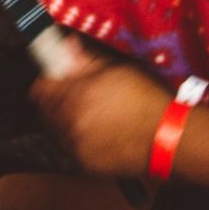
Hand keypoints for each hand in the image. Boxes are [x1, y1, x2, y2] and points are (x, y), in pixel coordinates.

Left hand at [30, 60, 169, 177]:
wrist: (169, 138)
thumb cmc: (147, 102)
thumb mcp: (116, 72)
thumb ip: (85, 60)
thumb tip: (66, 45)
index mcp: (73, 96)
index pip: (39, 88)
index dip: (48, 81)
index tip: (56, 79)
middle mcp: (69, 123)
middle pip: (45, 110)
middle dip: (56, 101)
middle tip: (76, 97)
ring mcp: (75, 146)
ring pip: (56, 130)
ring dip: (66, 122)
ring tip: (92, 116)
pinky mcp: (84, 164)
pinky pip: (70, 149)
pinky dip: (79, 141)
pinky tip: (99, 134)